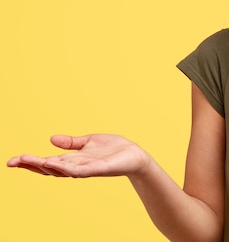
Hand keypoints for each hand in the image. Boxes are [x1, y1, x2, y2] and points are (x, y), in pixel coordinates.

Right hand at [6, 134, 150, 177]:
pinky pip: (81, 170)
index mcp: (72, 160)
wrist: (135, 156)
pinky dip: (67, 168)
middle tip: (14, 161)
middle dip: (32, 165)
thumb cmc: (113, 149)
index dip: (30, 162)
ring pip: (63, 170)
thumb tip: (51, 139)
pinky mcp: (99, 168)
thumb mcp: (89, 142)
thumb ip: (71, 143)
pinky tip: (56, 164)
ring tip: (34, 161)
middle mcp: (76, 166)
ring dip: (48, 166)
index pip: (47, 162)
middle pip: (50, 168)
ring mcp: (87, 169)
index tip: (13, 160)